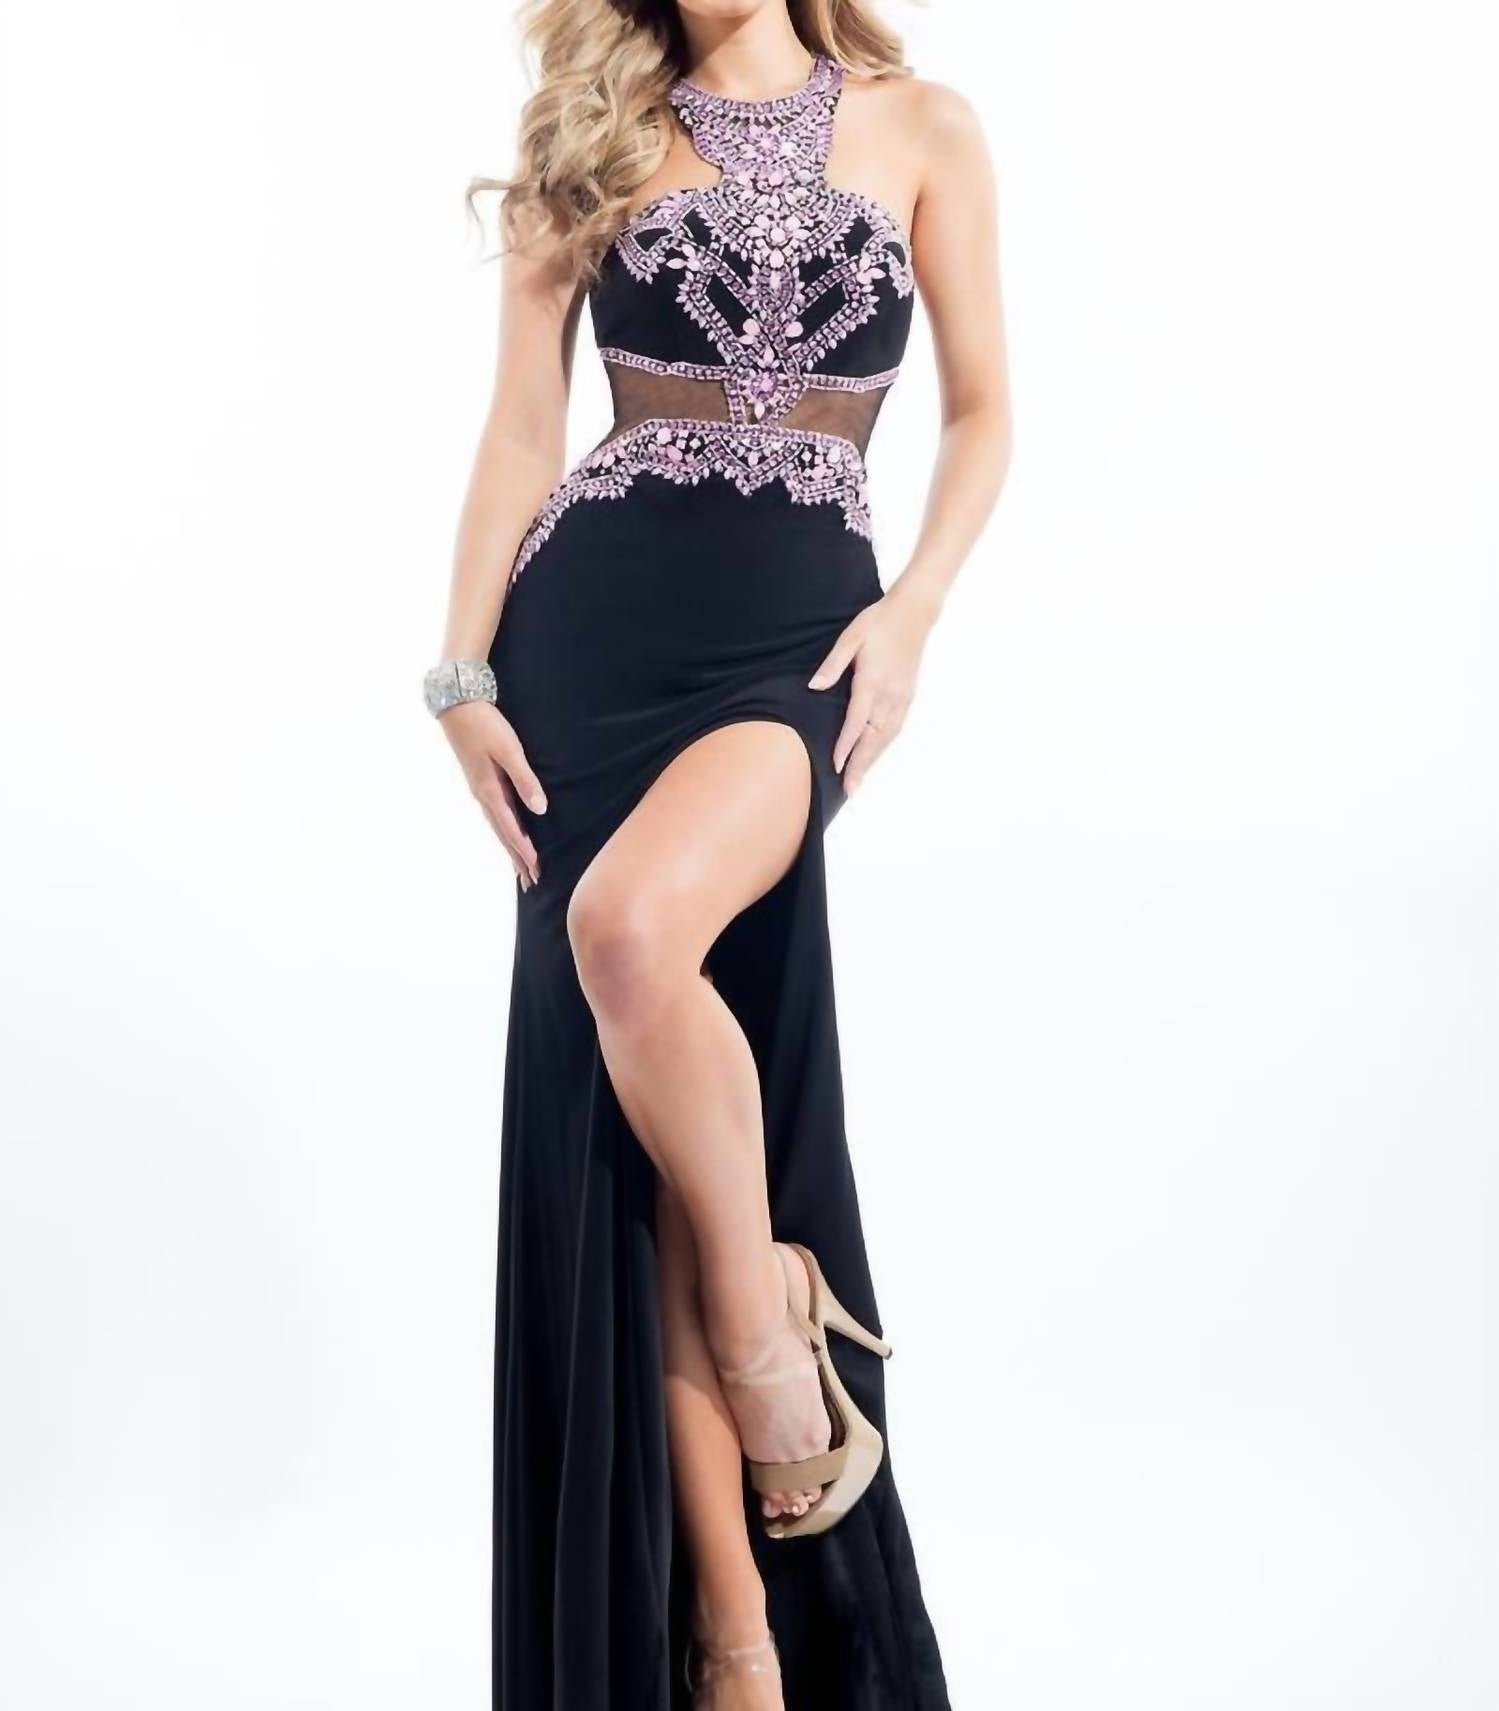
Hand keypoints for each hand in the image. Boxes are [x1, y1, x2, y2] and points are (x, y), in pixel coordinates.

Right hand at [439, 700, 546, 887]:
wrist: (457, 703)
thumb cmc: (485, 724)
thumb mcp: (509, 750)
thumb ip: (525, 780)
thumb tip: (540, 810)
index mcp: (489, 791)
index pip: (511, 830)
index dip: (524, 852)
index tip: (536, 873)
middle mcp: (482, 795)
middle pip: (503, 834)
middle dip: (516, 858)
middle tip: (529, 882)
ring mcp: (479, 788)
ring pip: (497, 825)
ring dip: (510, 846)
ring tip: (520, 865)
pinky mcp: (479, 779)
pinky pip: (494, 812)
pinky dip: (504, 828)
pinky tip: (508, 830)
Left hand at [808, 583, 940, 794]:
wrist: (914, 612)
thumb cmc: (877, 621)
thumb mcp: (850, 637)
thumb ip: (833, 664)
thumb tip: (814, 687)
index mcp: (873, 680)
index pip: (857, 721)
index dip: (846, 746)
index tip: (836, 766)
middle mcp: (890, 694)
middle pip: (874, 737)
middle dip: (861, 764)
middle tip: (849, 789)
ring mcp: (902, 696)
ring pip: (887, 736)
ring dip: (873, 760)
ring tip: (859, 781)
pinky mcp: (908, 695)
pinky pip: (895, 727)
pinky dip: (884, 746)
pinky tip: (875, 756)